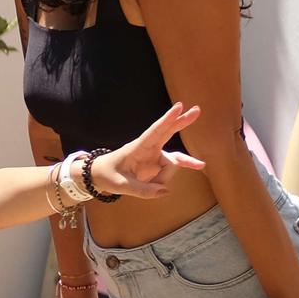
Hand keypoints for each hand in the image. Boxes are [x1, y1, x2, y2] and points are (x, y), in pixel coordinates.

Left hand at [91, 103, 207, 196]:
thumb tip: (166, 191)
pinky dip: (167, 178)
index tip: (178, 106)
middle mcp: (149, 148)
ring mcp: (155, 155)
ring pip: (171, 165)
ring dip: (163, 178)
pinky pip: (169, 171)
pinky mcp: (158, 164)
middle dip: (182, 121)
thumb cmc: (107, 176)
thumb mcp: (121, 186)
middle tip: (197, 109)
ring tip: (150, 186)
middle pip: (169, 132)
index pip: (155, 131)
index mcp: (137, 147)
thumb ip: (142, 191)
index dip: (167, 119)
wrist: (99, 175)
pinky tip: (199, 165)